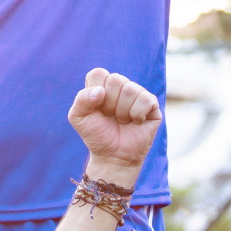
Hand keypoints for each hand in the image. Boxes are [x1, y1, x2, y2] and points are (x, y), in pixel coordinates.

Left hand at [67, 68, 161, 182]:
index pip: (98, 73)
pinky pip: (146, 99)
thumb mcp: (78, 118)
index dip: (95, 92)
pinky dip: (137, 114)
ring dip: (123, 111)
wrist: (113, 156)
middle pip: (116, 79)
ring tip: (122, 121)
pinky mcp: (152, 105)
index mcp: (102, 85)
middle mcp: (121, 86)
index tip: (96, 108)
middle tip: (110, 116)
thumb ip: (81, 100)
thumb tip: (101, 91)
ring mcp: (137, 94)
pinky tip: (135, 122)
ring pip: (131, 89)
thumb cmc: (96, 135)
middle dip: (110, 103)